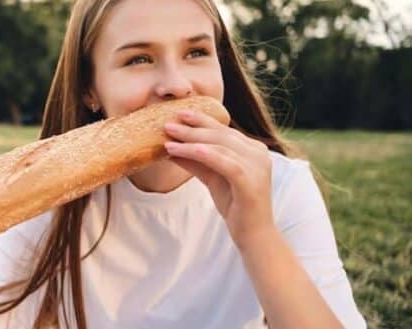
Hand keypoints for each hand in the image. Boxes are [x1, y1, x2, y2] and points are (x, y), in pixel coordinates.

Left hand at [163, 109, 274, 247]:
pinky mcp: (251, 181)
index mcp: (252, 149)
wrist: (253, 235)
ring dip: (191, 140)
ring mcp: (257, 166)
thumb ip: (196, 162)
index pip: (223, 129)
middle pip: (220, 134)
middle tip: (168, 124)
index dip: (201, 120)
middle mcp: (258, 153)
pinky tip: (186, 150)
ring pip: (220, 146)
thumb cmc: (235, 205)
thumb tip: (171, 147)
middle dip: (192, 128)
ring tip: (169, 139)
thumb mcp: (212, 178)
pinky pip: (225, 162)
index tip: (179, 114)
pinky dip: (205, 154)